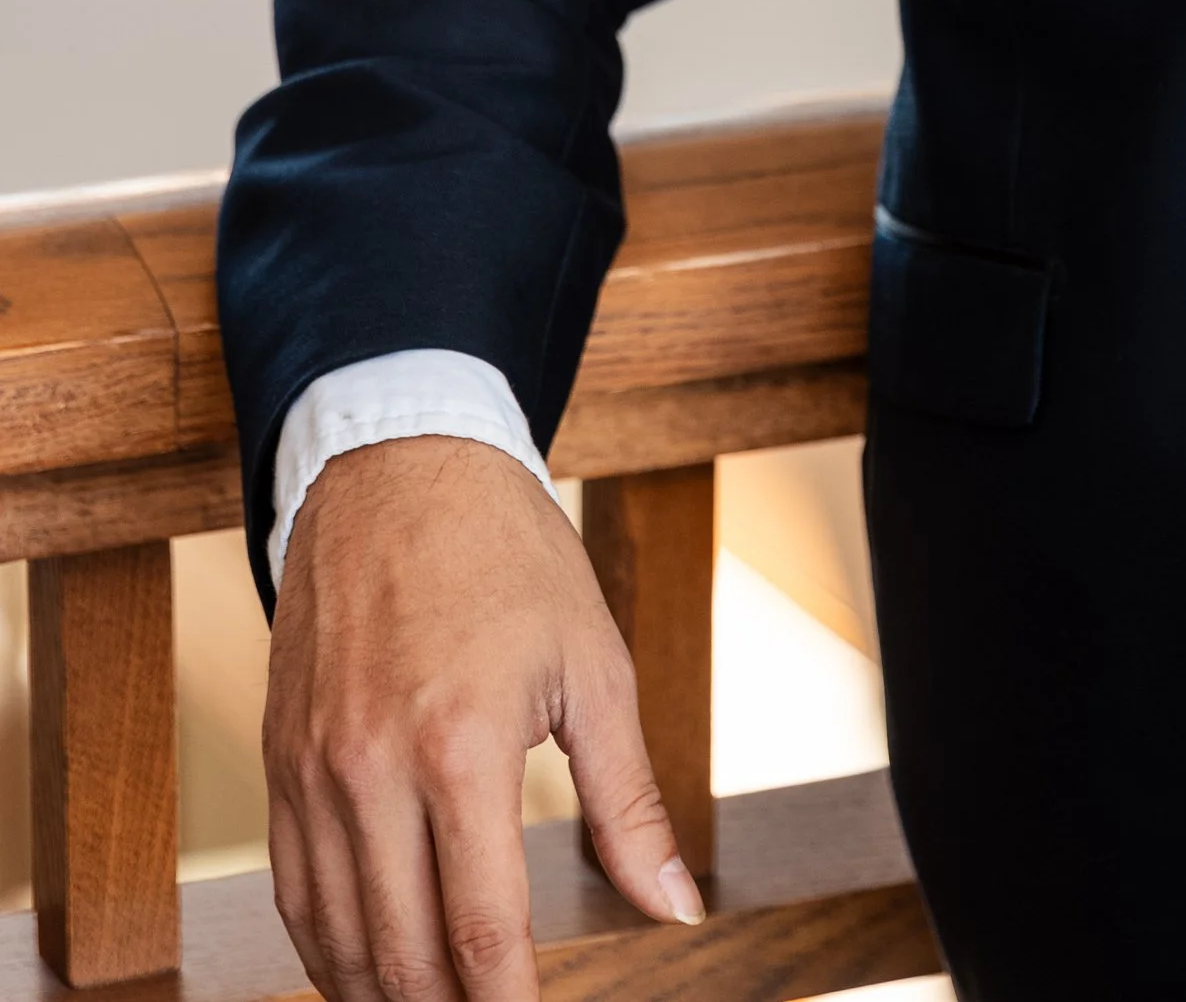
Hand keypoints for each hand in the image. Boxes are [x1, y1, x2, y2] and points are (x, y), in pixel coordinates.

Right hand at [264, 437, 702, 1001]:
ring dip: (384, 994)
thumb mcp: (594, 666)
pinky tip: (369, 970)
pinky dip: (329, 951)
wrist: (398, 468)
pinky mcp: (278, 761)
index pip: (480, 932)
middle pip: (401, 956)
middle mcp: (371, 769)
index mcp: (461, 745)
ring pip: (335, 940)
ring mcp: (313, 770)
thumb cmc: (510, 556)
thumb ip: (629, 802)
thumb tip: (676, 907)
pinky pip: (293, 893)